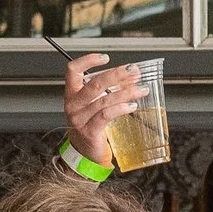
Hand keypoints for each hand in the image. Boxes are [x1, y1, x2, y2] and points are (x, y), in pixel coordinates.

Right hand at [57, 53, 149, 168]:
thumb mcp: (95, 105)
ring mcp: (79, 119)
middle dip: (116, 74)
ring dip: (126, 92)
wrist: (84, 153)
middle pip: (94, 83)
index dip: (88, 60)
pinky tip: (132, 106)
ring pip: (103, 99)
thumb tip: (131, 76)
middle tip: (133, 70)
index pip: (73, 70)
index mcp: (72, 94)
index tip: (105, 57)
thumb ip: (109, 89)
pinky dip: (121, 108)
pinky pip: (106, 115)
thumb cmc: (91, 126)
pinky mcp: (89, 131)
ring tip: (141, 89)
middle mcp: (72, 105)